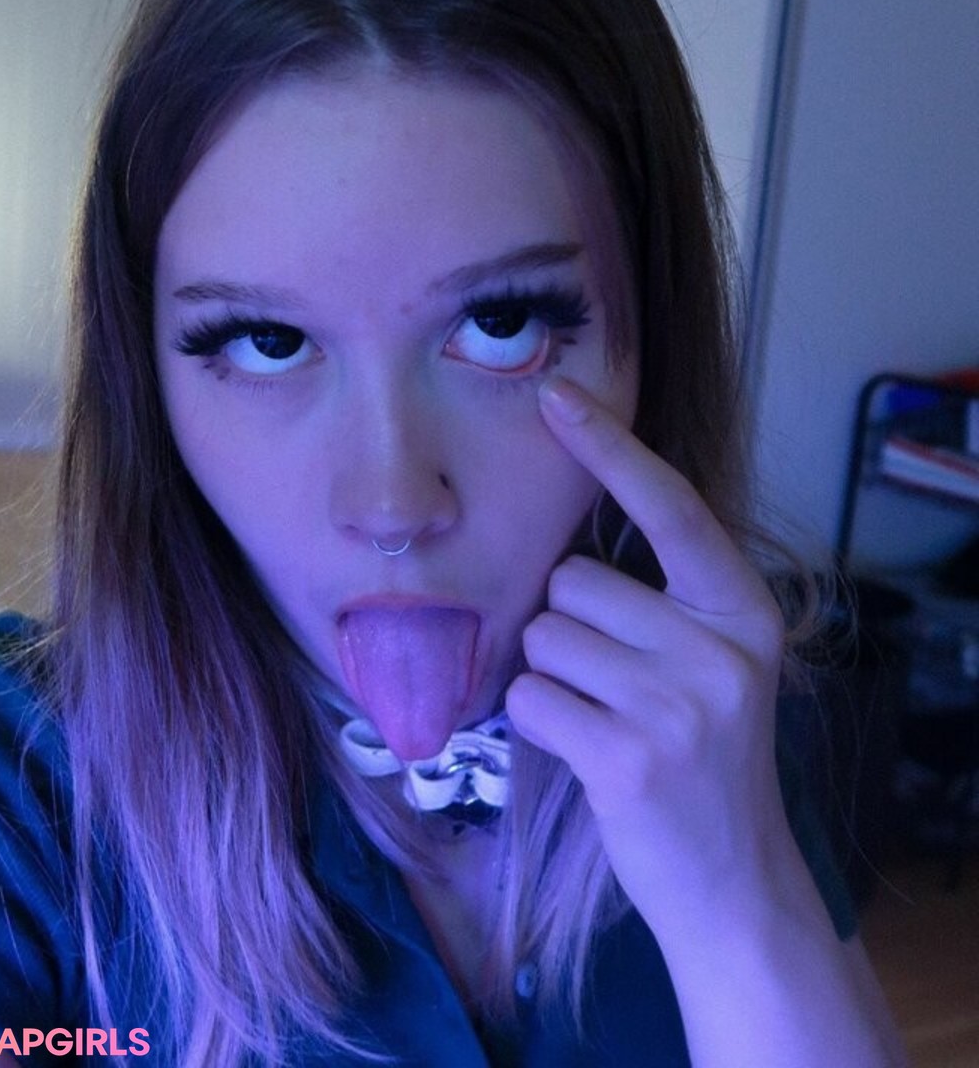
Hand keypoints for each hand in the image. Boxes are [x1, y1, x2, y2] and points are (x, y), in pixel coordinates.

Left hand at [505, 375, 789, 936]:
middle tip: (617, 687)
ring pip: (543, 636)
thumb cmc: (703, 752)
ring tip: (606, 719)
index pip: (671, 507)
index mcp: (744, 609)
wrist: (733, 879)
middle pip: (574, 582)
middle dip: (569, 626)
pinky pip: (530, 696)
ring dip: (552, 676)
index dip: (610, 448)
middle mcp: (721, 648)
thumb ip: (662, 596)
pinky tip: (587, 752)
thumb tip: (563, 536)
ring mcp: (679, 706)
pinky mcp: (628, 760)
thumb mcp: (714, 660)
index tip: (558, 395)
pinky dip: (538, 721)